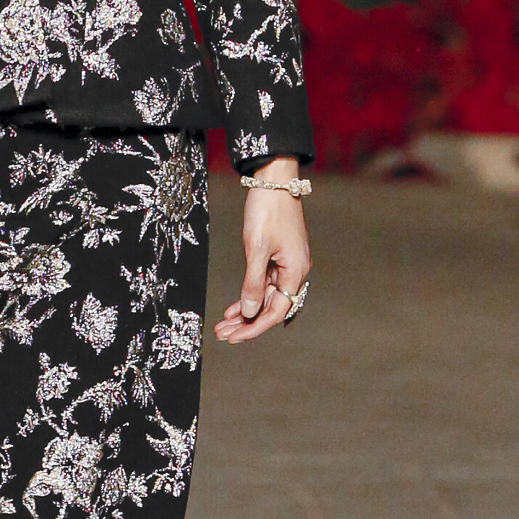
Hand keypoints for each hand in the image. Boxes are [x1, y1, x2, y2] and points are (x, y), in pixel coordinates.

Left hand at [214, 155, 310, 345]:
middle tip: (222, 334)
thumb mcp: (257, 248)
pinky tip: (233, 307)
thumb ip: (253, 283)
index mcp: (295, 272)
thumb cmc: (267, 211)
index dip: (255, 327)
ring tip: (223, 324)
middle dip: (246, 323)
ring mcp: (286, 264)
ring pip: (265, 297)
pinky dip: (248, 295)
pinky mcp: (277, 256)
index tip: (234, 337)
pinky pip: (263, 283)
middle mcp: (294, 272)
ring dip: (245, 311)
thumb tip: (250, 312)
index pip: (276, 311)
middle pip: (270, 307)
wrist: (274, 181)